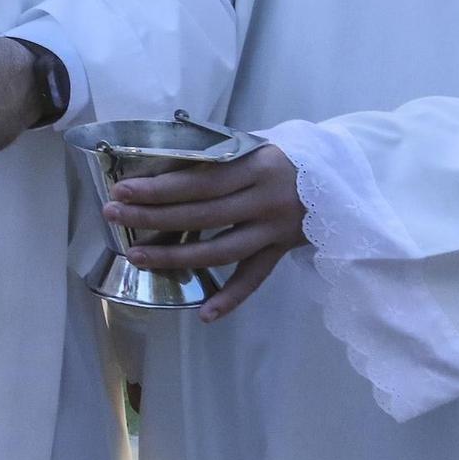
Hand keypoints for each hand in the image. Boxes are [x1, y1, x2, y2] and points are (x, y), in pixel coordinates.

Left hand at [106, 143, 305, 321]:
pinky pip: (254, 279)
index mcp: (256, 167)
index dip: (159, 189)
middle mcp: (266, 201)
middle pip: (202, 216)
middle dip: (153, 218)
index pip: (199, 182)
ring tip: (137, 258)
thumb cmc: (284, 156)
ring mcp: (275, 230)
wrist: (345, 175)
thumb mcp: (254, 145)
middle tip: (113, 217)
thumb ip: (215, 156)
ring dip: (177, 258)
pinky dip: (230, 298)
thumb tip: (159, 161)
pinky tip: (204, 313)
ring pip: (221, 251)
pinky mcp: (282, 251)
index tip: (122, 191)